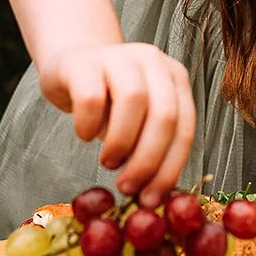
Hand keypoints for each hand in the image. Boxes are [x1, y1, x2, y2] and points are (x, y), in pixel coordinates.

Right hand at [38, 42, 195, 205]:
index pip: (185, 126)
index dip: (170, 167)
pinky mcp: (84, 63)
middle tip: (127, 187)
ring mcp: (119, 56)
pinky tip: (85, 135)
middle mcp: (153, 62)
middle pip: (164, 115)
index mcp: (175, 78)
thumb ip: (151, 147)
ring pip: (133, 100)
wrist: (71, 65)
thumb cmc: (109, 101)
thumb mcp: (138, 121)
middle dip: (147, 161)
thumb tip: (153, 195)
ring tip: (108, 162)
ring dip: (121, 142)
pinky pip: (91, 97)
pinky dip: (89, 125)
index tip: (152, 198)